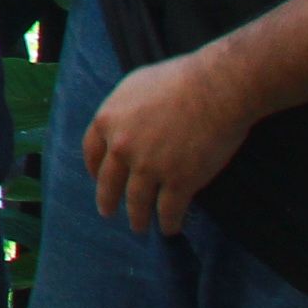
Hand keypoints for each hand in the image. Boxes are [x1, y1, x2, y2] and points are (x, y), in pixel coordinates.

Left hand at [84, 47, 256, 235]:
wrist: (216, 88)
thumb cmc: (179, 78)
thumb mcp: (134, 85)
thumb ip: (123, 109)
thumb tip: (120, 122)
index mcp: (107, 121)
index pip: (92, 153)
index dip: (94, 169)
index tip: (97, 178)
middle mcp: (122, 147)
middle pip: (109, 182)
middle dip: (107, 201)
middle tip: (108, 212)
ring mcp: (149, 167)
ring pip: (137, 202)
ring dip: (138, 218)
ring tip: (139, 226)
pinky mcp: (179, 181)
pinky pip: (169, 210)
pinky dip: (169, 223)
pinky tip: (170, 228)